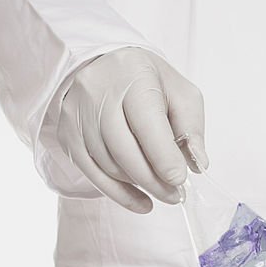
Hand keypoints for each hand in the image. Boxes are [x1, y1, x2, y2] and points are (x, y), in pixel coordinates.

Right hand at [57, 48, 207, 212]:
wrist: (104, 65)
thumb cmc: (149, 81)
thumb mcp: (181, 93)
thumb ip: (192, 127)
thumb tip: (198, 164)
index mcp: (133, 77)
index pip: (147, 125)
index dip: (164, 158)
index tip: (180, 179)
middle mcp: (99, 94)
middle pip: (125, 151)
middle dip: (153, 180)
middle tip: (175, 195)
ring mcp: (78, 115)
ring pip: (109, 165)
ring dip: (139, 186)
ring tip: (162, 193)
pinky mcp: (68, 134)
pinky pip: (92, 173)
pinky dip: (118, 193)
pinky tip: (141, 201)